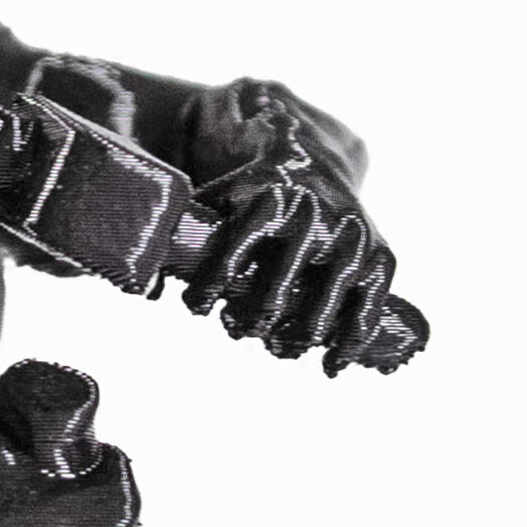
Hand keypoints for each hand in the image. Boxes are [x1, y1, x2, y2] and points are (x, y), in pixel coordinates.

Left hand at [184, 79, 426, 375]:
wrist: (317, 158)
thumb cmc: (254, 190)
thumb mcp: (217, 197)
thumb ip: (182, 236)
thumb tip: (147, 290)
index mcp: (270, 199)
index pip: (236, 252)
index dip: (212, 287)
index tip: (196, 308)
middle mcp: (315, 216)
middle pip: (278, 291)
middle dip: (250, 320)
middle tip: (234, 327)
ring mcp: (351, 238)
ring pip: (322, 307)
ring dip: (293, 338)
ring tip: (274, 347)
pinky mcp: (380, 255)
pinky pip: (368, 308)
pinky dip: (350, 343)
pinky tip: (330, 367)